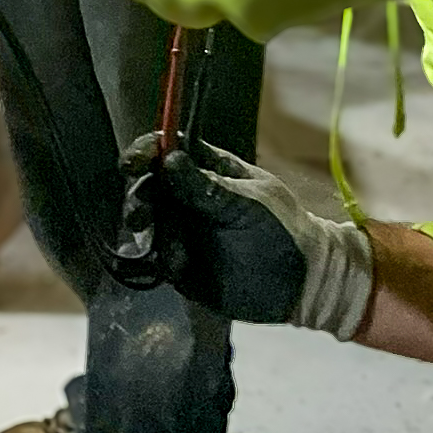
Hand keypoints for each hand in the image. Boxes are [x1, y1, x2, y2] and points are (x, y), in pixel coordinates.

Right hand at [124, 136, 373, 335]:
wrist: (301, 284)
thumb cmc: (283, 230)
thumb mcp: (248, 204)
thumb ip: (206, 187)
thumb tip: (170, 158)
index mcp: (209, 169)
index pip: (167, 148)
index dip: (146, 151)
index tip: (132, 164)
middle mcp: (189, 195)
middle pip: (149, 184)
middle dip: (139, 195)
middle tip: (139, 215)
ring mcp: (184, 228)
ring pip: (149, 220)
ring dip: (149, 230)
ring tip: (171, 248)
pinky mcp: (181, 263)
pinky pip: (157, 256)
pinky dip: (160, 259)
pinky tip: (178, 266)